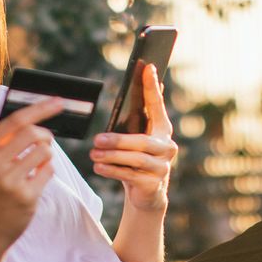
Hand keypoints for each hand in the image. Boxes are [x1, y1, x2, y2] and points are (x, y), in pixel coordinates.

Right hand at [0, 98, 63, 257]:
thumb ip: (1, 142)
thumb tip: (33, 117)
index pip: (14, 121)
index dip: (40, 108)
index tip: (58, 101)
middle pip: (32, 133)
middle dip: (45, 136)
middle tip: (45, 144)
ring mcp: (7, 181)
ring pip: (44, 151)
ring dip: (47, 156)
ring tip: (36, 167)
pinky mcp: (24, 196)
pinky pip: (49, 171)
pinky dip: (47, 172)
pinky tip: (35, 182)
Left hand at [90, 64, 177, 212]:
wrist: (147, 194)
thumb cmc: (136, 160)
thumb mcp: (135, 139)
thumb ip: (136, 119)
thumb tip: (131, 92)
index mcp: (162, 130)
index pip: (157, 105)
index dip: (152, 86)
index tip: (148, 67)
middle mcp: (167, 146)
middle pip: (141, 141)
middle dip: (117, 140)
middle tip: (96, 139)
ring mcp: (163, 166)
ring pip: (135, 159)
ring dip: (111, 156)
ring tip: (93, 154)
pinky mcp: (154, 183)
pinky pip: (130, 175)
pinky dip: (112, 171)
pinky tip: (99, 168)